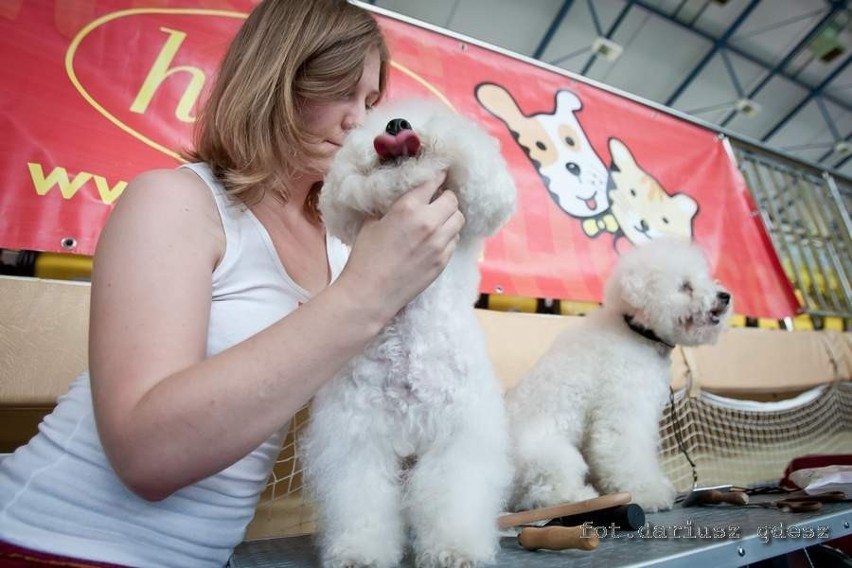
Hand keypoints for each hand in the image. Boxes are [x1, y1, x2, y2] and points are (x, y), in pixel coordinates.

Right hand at [339, 170, 463, 319]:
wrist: (370, 294)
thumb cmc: (365, 257)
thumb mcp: (371, 223)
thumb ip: (389, 207)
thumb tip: (398, 197)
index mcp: (407, 208)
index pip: (433, 181)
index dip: (437, 175)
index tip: (438, 174)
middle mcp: (428, 223)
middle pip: (452, 199)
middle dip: (445, 196)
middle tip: (437, 199)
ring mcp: (439, 244)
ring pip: (458, 219)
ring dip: (450, 216)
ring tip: (439, 219)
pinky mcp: (443, 262)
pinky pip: (455, 240)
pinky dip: (449, 235)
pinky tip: (437, 238)